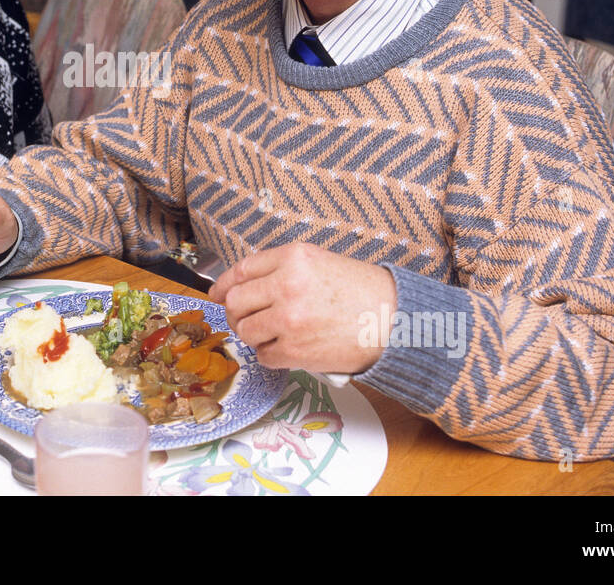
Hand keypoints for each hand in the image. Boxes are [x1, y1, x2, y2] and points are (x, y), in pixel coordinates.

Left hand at [207, 242, 396, 373]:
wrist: (396, 321)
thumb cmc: (362, 292)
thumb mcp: (319, 263)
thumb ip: (281, 269)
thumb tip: (240, 286)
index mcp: (293, 258)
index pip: (241, 270)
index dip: (223, 284)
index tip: (217, 294)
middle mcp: (287, 285)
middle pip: (235, 302)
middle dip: (237, 313)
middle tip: (247, 318)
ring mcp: (289, 319)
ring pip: (245, 331)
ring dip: (256, 335)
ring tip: (276, 333)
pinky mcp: (295, 350)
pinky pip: (263, 355)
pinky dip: (271, 354)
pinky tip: (289, 347)